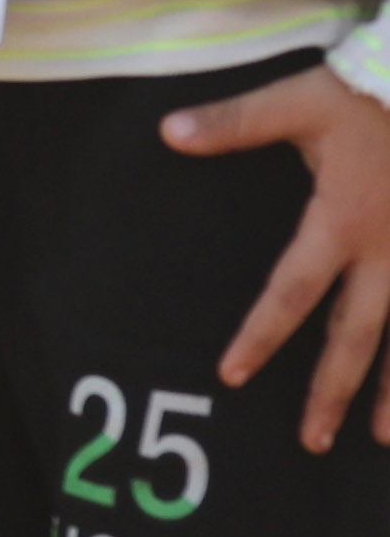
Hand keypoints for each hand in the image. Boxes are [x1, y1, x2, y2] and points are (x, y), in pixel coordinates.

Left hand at [164, 66, 389, 448]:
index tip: (232, 374)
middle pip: (358, 334)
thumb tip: (168, 133)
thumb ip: (234, 123)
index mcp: (343, 222)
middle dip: (333, 390)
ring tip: (381, 440)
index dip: (261, 335)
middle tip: (310, 442)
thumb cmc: (366, 95)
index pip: (292, 291)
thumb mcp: (298, 101)